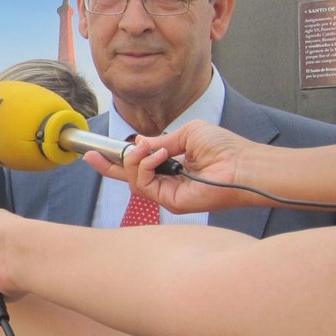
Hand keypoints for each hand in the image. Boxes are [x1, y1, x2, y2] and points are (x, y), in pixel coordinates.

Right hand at [82, 120, 259, 213]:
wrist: (243, 165)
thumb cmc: (225, 148)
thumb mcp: (187, 133)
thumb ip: (161, 139)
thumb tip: (140, 141)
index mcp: (171, 166)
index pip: (139, 165)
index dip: (119, 158)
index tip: (101, 149)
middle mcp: (167, 182)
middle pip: (129, 178)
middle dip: (109, 167)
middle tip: (92, 155)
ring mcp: (168, 194)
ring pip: (134, 182)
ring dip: (135, 160)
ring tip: (149, 148)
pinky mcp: (171, 202)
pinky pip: (145, 186)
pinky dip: (145, 166)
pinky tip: (158, 155)